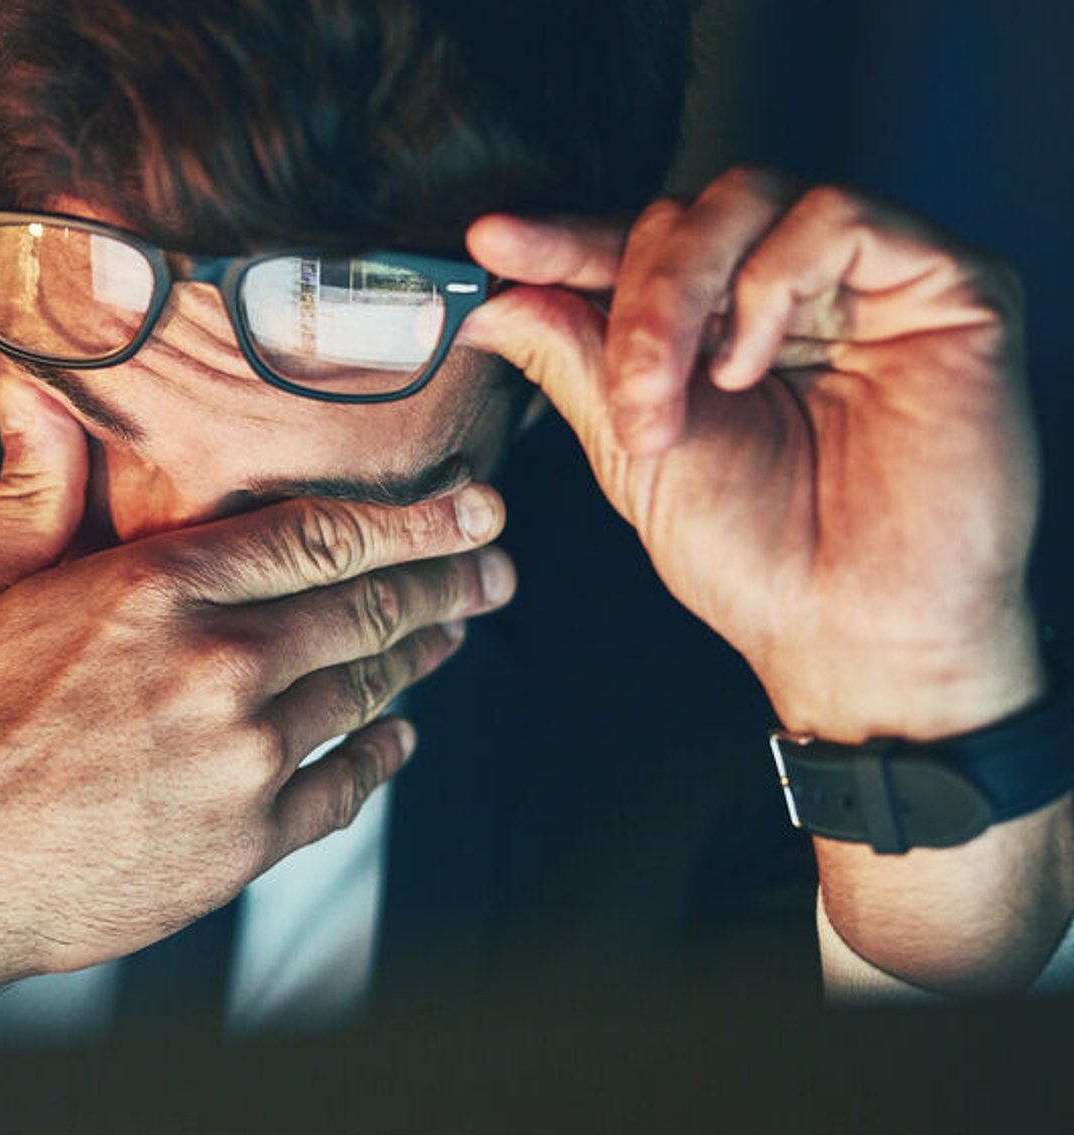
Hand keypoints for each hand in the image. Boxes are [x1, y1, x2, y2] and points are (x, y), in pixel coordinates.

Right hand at [0, 365, 514, 1055]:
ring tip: (451, 634)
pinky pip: (345, 786)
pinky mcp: (246, 843)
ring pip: (367, 692)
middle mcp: (215, 667)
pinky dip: (381, 755)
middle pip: (369, 608)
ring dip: (422, 658)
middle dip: (449, 580)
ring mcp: (241, 760)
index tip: (473, 505)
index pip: (322, 535)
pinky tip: (395, 738)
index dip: (415, 517)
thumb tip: (37, 387)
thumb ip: (35, 487)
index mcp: (154, 590)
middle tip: (494, 565)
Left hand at [463, 168, 1042, 739]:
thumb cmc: (759, 556)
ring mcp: (872, 281)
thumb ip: (575, 362)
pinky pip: (838, 217)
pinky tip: (752, 365)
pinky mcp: (947, 282)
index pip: (638, 249)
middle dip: (631, 296)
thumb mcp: (635, 451)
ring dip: (684, 293)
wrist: (852, 631)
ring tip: (679, 396)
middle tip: (627, 393)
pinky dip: (773, 282)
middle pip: (688, 213)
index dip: (563, 241)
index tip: (491, 243)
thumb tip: (497, 299)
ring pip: (750, 199)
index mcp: (723, 325)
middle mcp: (797, 289)